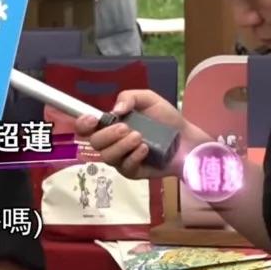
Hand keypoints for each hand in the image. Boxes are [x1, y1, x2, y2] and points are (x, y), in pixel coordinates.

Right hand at [73, 89, 210, 178]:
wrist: (188, 139)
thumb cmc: (166, 119)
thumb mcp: (148, 99)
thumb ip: (129, 97)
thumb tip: (115, 110)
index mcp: (110, 124)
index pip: (85, 127)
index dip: (82, 124)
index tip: (93, 119)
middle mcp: (111, 142)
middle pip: (94, 143)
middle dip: (108, 135)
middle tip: (127, 128)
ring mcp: (121, 159)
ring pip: (107, 157)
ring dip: (121, 146)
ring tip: (140, 138)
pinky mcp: (133, 172)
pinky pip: (125, 168)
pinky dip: (133, 157)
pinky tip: (145, 149)